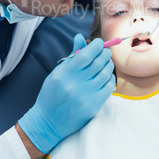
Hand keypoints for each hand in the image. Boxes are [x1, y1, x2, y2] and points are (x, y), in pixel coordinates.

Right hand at [18, 33, 114, 152]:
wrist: (49, 122)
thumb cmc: (52, 93)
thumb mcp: (58, 72)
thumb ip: (72, 55)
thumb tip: (80, 37)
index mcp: (64, 74)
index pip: (86, 55)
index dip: (96, 46)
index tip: (99, 42)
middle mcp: (75, 85)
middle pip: (98, 63)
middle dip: (105, 53)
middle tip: (105, 51)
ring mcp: (85, 96)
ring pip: (105, 74)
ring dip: (108, 64)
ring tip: (106, 62)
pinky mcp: (93, 106)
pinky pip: (108, 87)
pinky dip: (109, 78)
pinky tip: (105, 77)